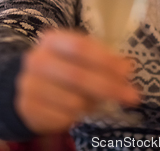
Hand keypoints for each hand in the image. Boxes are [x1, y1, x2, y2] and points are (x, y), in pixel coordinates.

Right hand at [14, 29, 139, 133]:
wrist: (27, 85)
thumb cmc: (62, 66)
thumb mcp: (80, 57)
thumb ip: (103, 59)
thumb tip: (127, 66)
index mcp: (52, 40)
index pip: (80, 46)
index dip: (105, 59)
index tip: (127, 72)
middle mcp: (37, 60)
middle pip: (78, 75)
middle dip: (109, 87)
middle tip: (132, 97)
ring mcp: (29, 85)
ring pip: (73, 101)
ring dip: (93, 104)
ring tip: (98, 101)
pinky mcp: (27, 108)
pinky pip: (62, 118)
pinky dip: (77, 117)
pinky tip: (80, 111)